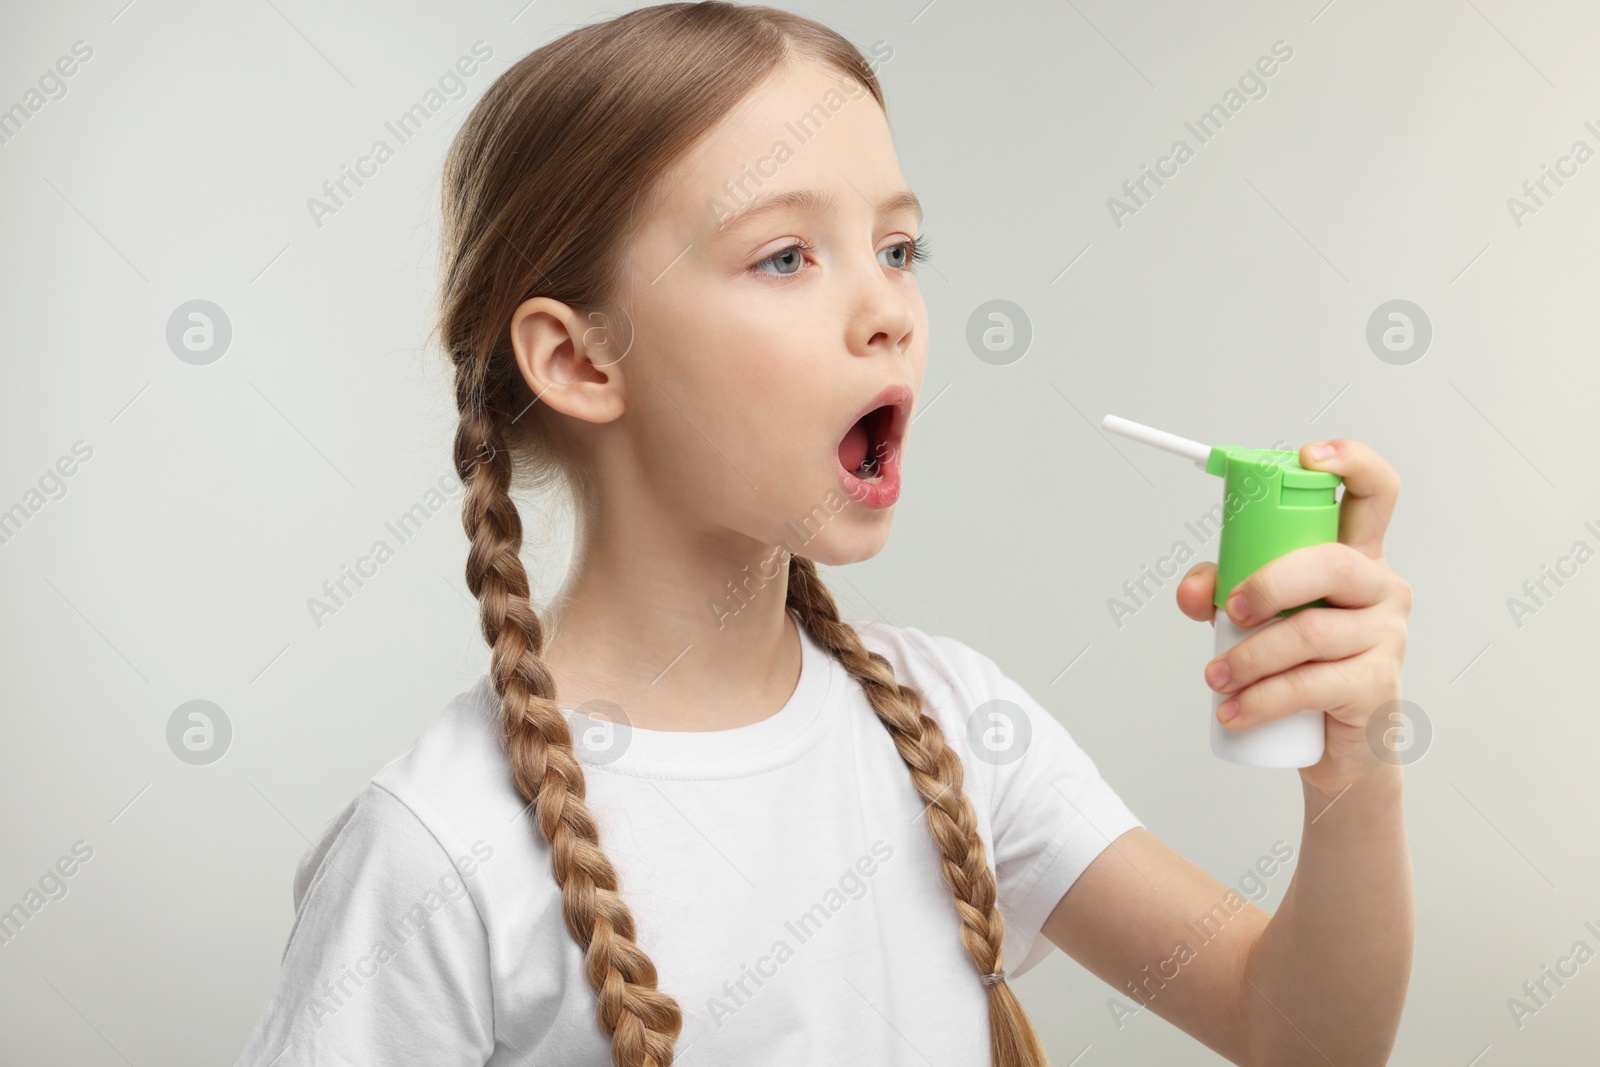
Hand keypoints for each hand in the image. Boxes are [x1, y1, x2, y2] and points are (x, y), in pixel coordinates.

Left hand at [1174, 439, 1411, 793]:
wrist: (1335, 743)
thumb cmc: (1297, 663)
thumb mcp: (1252, 618)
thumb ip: (1219, 590)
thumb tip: (1194, 589)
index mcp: (1355, 556)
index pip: (1374, 493)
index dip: (1351, 463)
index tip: (1308, 456)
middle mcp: (1380, 588)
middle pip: (1332, 563)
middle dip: (1270, 583)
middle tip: (1230, 611)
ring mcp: (1386, 636)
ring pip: (1312, 631)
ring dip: (1249, 657)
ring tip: (1216, 678)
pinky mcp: (1378, 686)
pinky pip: (1312, 684)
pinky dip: (1261, 699)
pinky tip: (1234, 711)